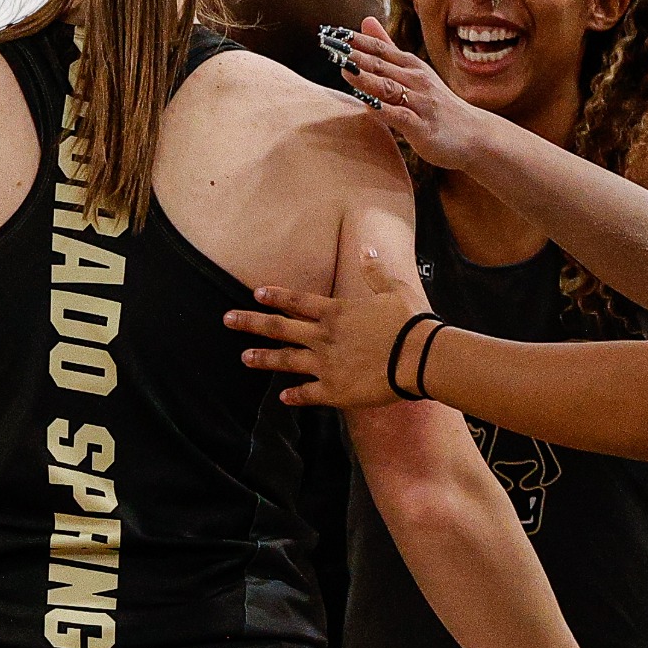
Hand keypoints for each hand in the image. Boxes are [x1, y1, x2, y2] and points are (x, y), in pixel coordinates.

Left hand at [227, 247, 422, 408]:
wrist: (420, 357)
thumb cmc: (411, 321)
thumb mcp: (394, 289)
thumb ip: (375, 271)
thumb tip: (366, 248)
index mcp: (336, 312)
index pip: (297, 301)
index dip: (276, 296)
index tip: (256, 293)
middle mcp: (323, 337)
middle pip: (279, 328)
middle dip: (251, 323)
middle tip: (227, 320)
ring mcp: (326, 365)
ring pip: (286, 361)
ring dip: (263, 358)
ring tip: (244, 357)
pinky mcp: (335, 391)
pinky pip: (308, 394)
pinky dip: (295, 395)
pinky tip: (283, 398)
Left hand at [323, 18, 488, 170]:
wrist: (475, 135)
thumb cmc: (438, 104)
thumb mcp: (414, 70)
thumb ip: (388, 47)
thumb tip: (365, 20)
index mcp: (411, 66)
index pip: (379, 47)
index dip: (355, 40)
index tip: (330, 32)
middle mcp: (416, 80)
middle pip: (380, 65)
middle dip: (354, 55)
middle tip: (328, 46)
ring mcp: (420, 103)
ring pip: (389, 88)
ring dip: (366, 79)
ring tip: (344, 70)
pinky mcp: (422, 127)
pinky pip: (401, 117)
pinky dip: (385, 111)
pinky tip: (367, 106)